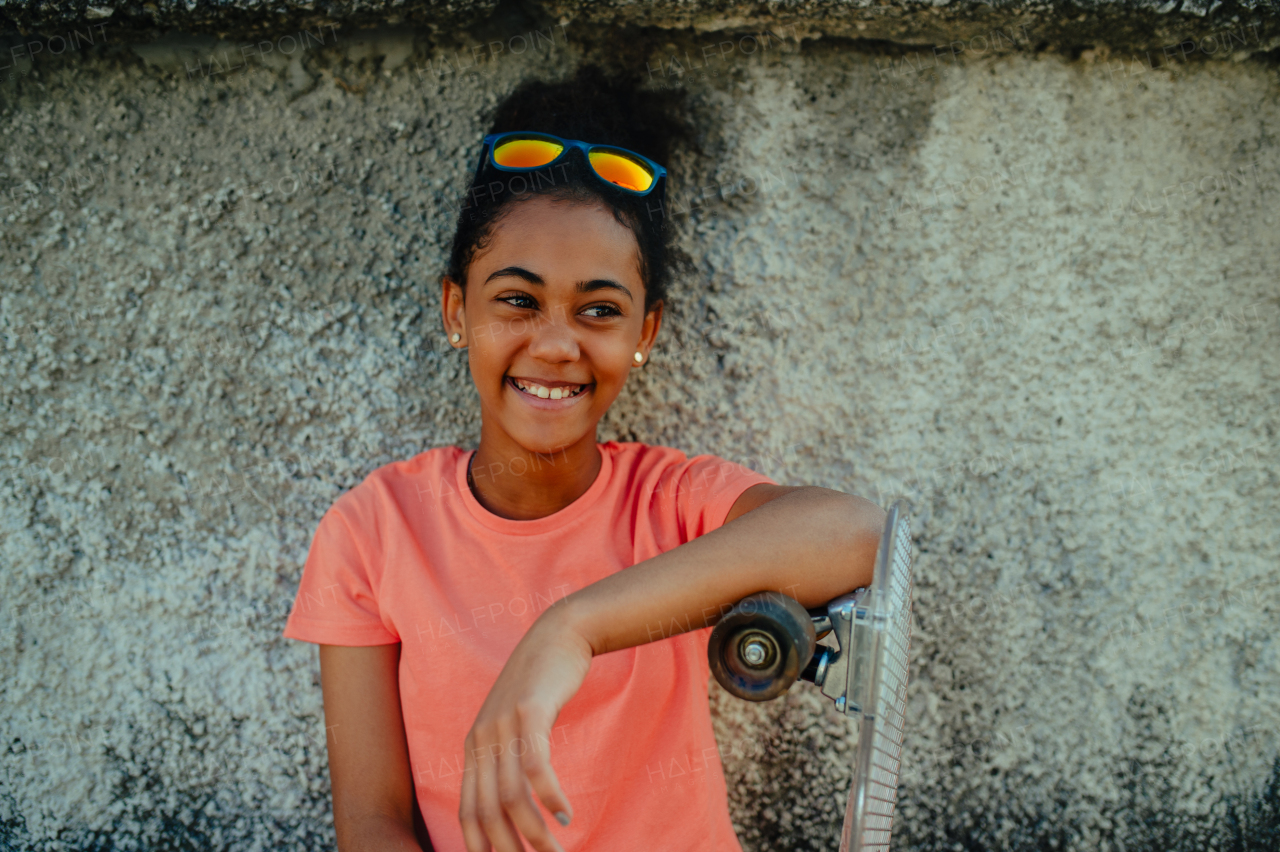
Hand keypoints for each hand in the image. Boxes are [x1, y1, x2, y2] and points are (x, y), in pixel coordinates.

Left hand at [459, 605, 592, 851]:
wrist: (558, 635)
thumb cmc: (541, 685)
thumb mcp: (516, 724)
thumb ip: (509, 757)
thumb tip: (515, 801)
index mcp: (475, 746)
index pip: (467, 811)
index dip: (480, 846)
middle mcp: (482, 739)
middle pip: (488, 811)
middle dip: (510, 848)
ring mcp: (503, 725)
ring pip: (512, 796)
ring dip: (535, 832)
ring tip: (556, 851)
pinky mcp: (530, 712)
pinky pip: (535, 767)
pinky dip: (549, 797)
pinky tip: (564, 814)